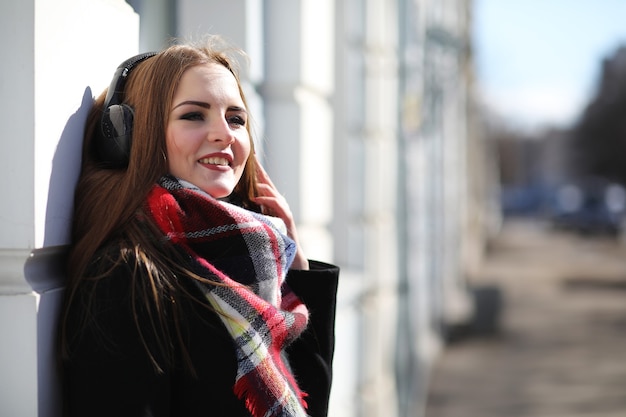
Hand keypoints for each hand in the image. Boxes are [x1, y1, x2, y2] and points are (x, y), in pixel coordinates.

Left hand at [252, 155, 308, 269]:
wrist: (290, 254)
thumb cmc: (273, 237)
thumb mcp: (260, 220)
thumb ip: (253, 210)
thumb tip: (236, 202)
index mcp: (270, 201)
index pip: (262, 182)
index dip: (256, 170)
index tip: (248, 157)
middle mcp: (278, 202)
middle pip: (267, 182)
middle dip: (259, 169)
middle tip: (251, 157)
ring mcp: (283, 209)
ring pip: (272, 191)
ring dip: (261, 184)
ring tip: (251, 177)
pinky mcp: (286, 218)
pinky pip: (277, 206)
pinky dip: (266, 200)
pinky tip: (257, 198)